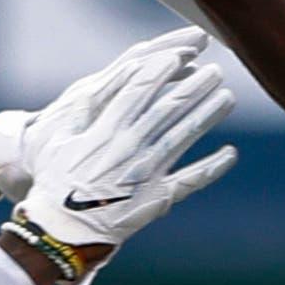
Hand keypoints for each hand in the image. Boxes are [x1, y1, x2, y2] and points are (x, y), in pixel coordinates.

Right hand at [1, 37, 238, 284]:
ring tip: (227, 96)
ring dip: (207, 115)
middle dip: (194, 86)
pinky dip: (212, 167)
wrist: (61, 230)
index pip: (138, 90)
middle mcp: (131, 150)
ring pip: (183, 137)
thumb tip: (107, 82)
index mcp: (105, 132)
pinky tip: (230, 153)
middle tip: (216, 70)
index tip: (181, 54)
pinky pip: (190, 181)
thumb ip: (85, 112)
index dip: (162, 69)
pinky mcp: (157, 199)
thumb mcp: (58, 140)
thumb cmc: (54, 180)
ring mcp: (147, 175)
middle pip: (168, 109)